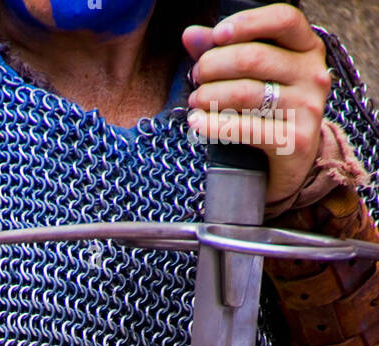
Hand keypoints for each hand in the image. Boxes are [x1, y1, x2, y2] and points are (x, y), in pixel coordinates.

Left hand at [182, 4, 331, 206]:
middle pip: (253, 57)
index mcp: (308, 50)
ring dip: (209, 96)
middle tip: (196, 76)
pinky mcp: (295, 141)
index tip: (216, 35)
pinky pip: (244, 129)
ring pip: (245, 93)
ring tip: (195, 101)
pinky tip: (196, 122)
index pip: (284, 19)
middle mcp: (313, 75)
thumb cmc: (269, 114)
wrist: (293, 166)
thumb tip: (190, 35)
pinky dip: (213, 125)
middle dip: (214, 65)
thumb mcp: (256, 78)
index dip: (247, 23)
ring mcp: (307, 109)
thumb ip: (226, 52)